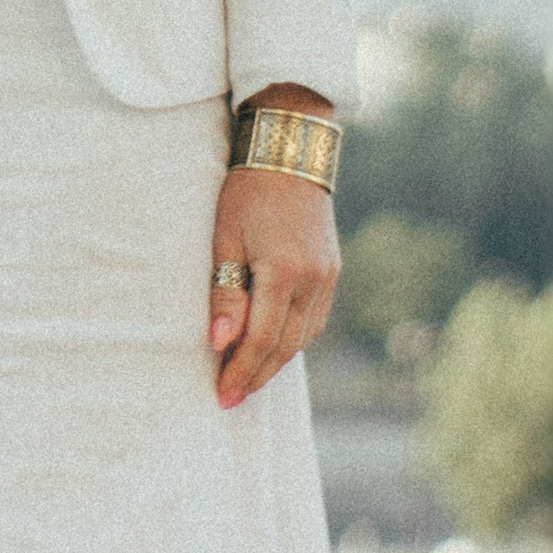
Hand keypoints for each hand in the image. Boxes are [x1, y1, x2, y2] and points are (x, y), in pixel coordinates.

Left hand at [209, 136, 339, 406]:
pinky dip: (291, 339)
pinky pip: (313, 321)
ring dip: (274, 362)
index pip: (261, 339)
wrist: (288, 154)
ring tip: (245, 379)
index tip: (221, 395)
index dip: (241, 371)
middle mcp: (313, 281)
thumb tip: (220, 342)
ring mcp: (328, 279)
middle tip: (230, 398)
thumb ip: (225, 291)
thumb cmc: (246, 191)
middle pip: (284, 346)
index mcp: (284, 271)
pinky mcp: (332, 273)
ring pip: (301, 338)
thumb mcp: (224, 235)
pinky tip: (272, 347)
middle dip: (256, 376)